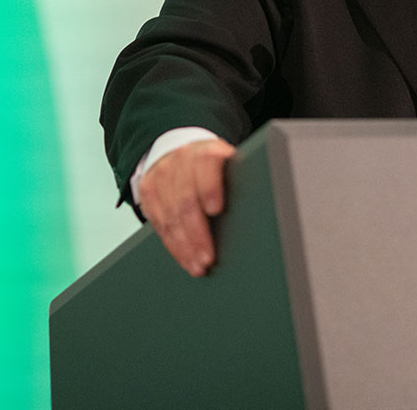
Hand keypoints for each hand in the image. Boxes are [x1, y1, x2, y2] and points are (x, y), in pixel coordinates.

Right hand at [139, 137, 236, 276]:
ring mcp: (162, 176)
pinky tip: (185, 259)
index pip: (206, 165)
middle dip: (197, 233)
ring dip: (185, 246)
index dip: (210, 187)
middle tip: (209, 257)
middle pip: (186, 200)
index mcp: (206, 151)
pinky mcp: (148, 192)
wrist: (182, 150)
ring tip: (199, 266)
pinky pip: (160, 224)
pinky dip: (174, 245)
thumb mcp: (230, 162)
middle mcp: (181, 160)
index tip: (217, 210)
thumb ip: (240, 179)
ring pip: (171, 217)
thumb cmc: (217, 165)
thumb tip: (267, 206)